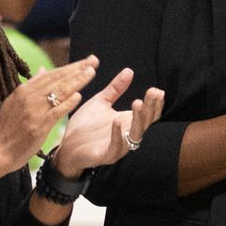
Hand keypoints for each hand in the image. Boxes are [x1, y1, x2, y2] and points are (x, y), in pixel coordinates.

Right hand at [0, 56, 99, 181]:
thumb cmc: (6, 129)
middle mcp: (28, 97)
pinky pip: (55, 112)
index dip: (69, 67)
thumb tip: (43, 69)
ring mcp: (33, 111)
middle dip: (77, 69)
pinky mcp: (38, 126)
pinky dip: (67, 103)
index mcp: (23, 91)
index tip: (84, 61)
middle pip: (57, 80)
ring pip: (58, 92)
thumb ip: (31, 86)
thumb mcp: (14, 102)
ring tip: (91, 72)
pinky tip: (78, 96)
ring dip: (76, 81)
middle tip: (93, 60)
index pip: (50, 75)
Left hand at [50, 68, 167, 177]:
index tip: (157, 90)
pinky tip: (116, 121)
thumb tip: (129, 70)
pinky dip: (117, 135)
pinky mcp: (106, 155)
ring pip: (135, 134)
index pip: (148, 113)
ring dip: (138, 119)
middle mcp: (127, 135)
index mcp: (128, 122)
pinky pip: (116, 147)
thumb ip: (116, 89)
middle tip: (153, 93)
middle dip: (151, 107)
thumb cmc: (86, 125)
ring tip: (137, 102)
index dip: (154, 103)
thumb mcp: (101, 102)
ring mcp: (119, 146)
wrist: (68, 146)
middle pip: (145, 121)